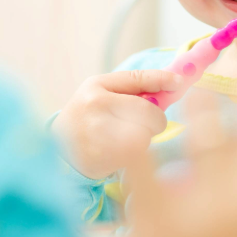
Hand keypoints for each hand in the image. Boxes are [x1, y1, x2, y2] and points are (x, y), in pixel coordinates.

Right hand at [51, 70, 179, 179]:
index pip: (137, 77)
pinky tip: (118, 154)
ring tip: (124, 141)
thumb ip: (134, 88)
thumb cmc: (88, 118)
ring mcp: (96, 134)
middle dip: (154, 121)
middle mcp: (95, 106)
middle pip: (149, 113)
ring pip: (145, 136)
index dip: (162, 78)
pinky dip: (133, 157)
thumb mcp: (102, 94)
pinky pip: (135, 157)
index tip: (180, 82)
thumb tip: (174, 84)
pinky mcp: (100, 159)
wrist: (56, 150)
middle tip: (142, 126)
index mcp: (96, 86)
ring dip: (143, 140)